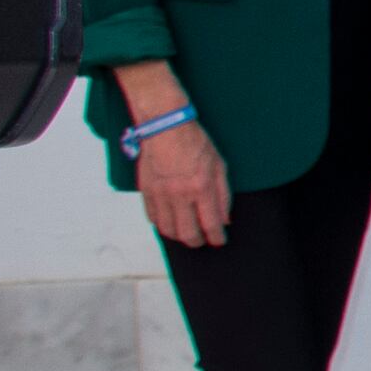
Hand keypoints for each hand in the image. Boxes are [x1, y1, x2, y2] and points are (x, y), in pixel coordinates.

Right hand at [133, 119, 232, 248]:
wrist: (165, 128)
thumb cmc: (196, 144)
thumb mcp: (219, 166)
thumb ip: (223, 195)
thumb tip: (224, 220)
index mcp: (201, 187)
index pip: (210, 224)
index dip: (216, 238)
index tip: (219, 241)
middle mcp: (179, 195)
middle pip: (187, 233)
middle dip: (197, 242)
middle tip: (203, 241)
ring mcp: (160, 194)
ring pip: (167, 230)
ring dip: (179, 236)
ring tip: (188, 233)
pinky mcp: (146, 192)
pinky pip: (153, 218)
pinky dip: (163, 225)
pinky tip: (171, 222)